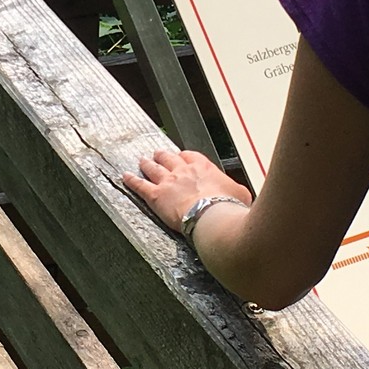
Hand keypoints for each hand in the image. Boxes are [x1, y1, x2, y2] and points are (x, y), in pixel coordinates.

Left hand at [123, 149, 251, 234]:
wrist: (212, 215)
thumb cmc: (227, 206)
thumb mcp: (240, 194)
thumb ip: (237, 192)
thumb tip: (243, 198)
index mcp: (203, 167)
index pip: (191, 156)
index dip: (184, 157)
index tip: (183, 157)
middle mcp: (183, 170)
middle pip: (169, 158)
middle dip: (163, 155)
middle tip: (159, 153)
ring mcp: (168, 182)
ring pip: (153, 168)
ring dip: (147, 164)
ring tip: (142, 161)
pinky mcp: (156, 196)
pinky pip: (140, 186)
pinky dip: (132, 181)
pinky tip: (125, 177)